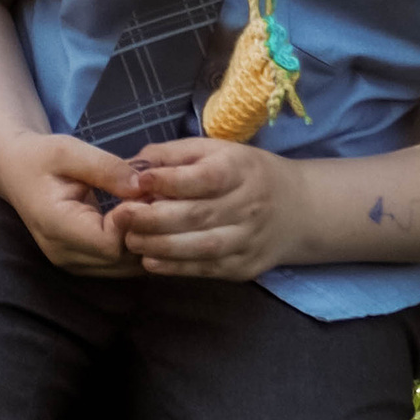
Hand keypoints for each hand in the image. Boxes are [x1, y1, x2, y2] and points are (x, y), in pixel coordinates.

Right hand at [0, 131, 144, 275]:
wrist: (15, 171)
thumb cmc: (40, 157)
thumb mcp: (68, 150)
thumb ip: (105, 167)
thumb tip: (142, 185)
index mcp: (55, 225)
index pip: (109, 244)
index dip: (135, 222)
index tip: (146, 193)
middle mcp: (63, 253)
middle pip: (121, 260)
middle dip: (146, 232)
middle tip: (159, 199)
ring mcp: (71, 263)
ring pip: (125, 267)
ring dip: (144, 240)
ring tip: (151, 208)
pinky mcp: (81, 264)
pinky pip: (119, 264)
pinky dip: (135, 245)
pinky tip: (139, 219)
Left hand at [104, 137, 297, 278]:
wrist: (297, 209)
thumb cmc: (244, 173)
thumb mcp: (214, 150)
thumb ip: (173, 154)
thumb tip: (133, 165)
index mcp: (239, 170)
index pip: (204, 178)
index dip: (169, 181)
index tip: (137, 182)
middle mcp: (248, 206)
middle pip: (199, 215)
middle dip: (155, 218)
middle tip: (122, 216)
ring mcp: (249, 240)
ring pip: (202, 247)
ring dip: (162, 246)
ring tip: (131, 240)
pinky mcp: (245, 267)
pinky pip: (208, 269)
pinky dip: (177, 268)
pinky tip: (151, 262)